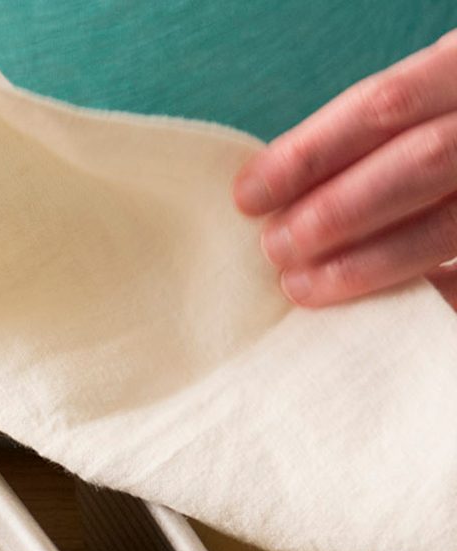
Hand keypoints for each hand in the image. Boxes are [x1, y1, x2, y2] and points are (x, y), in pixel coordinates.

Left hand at [233, 32, 456, 307]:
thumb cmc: (429, 129)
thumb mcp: (410, 111)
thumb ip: (366, 141)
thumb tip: (269, 195)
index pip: (382, 106)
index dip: (310, 153)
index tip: (248, 195)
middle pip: (420, 160)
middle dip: (338, 209)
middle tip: (275, 246)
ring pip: (447, 223)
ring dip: (368, 260)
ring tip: (302, 284)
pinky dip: (423, 290)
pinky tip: (368, 309)